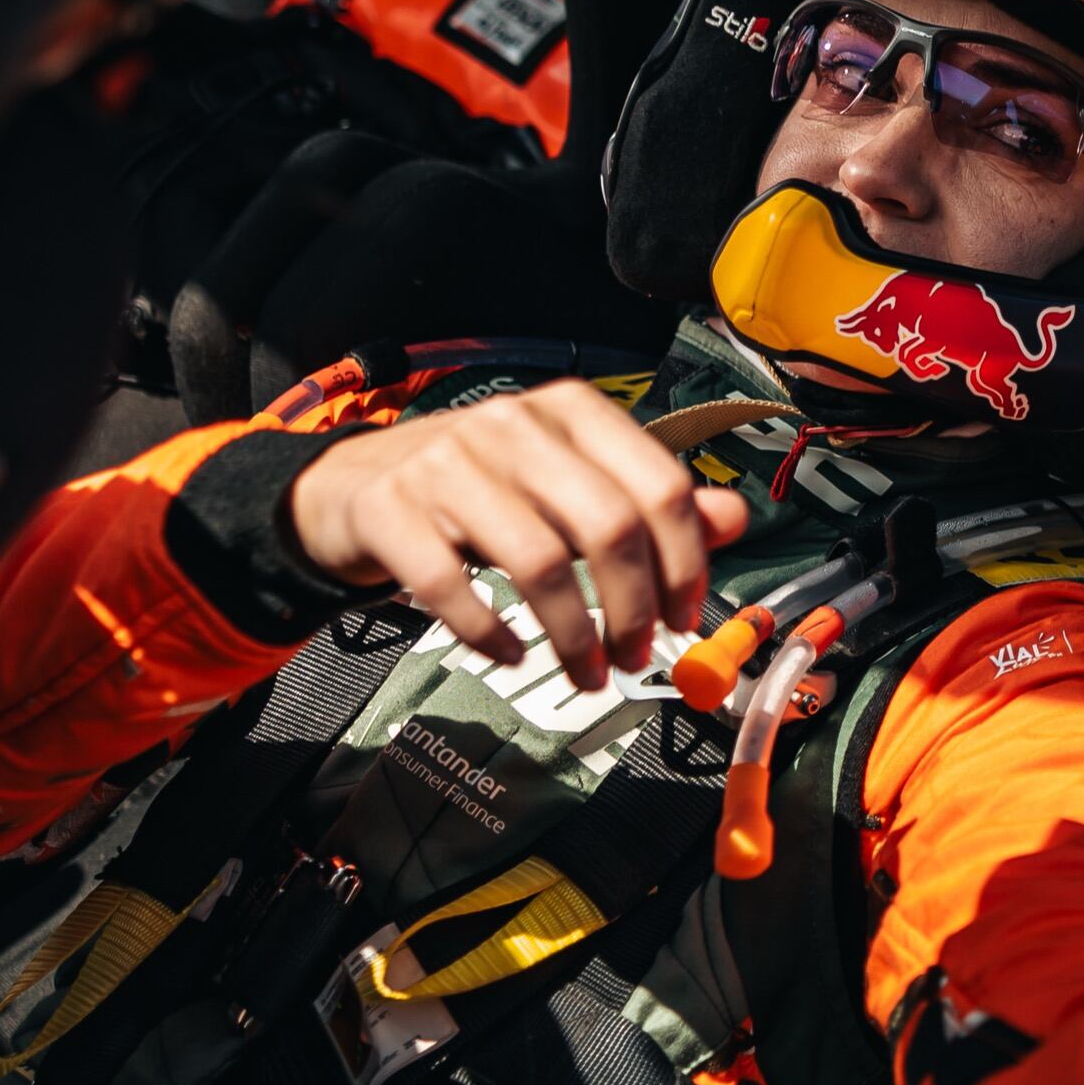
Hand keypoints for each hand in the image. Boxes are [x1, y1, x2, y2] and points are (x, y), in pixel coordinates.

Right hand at [285, 377, 753, 689]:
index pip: (659, 485)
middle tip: (637, 655)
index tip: (685, 616)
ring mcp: (446, 463)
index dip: (685, 563)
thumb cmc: (475, 488)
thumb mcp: (565, 482)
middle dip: (634, 609)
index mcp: (570, 413)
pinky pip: (450, 585)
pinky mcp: (390, 508)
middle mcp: (512, 425)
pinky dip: (489, 632)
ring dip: (574, 636)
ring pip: (539, 561)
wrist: (352, 484)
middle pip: (608, 526)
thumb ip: (648, 500)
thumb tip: (731, 520)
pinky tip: (509, 652)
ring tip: (588, 671)